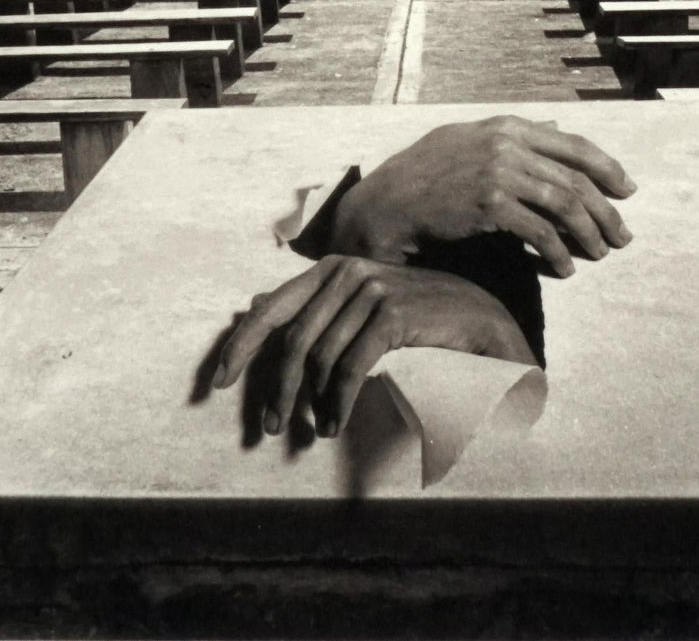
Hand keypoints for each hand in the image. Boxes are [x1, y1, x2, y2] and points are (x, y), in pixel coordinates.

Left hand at [212, 254, 535, 437]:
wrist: (480, 321)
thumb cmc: (418, 318)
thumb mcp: (362, 306)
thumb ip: (315, 306)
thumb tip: (252, 306)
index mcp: (332, 268)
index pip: (271, 307)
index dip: (241, 345)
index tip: (219, 382)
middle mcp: (347, 271)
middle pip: (291, 338)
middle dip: (275, 388)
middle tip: (270, 427)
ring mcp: (371, 289)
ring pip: (318, 358)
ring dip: (310, 404)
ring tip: (313, 431)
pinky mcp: (392, 313)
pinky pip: (349, 367)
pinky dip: (337, 403)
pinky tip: (336, 425)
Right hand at [329, 116, 634, 277]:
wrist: (389, 202)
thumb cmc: (429, 174)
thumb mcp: (471, 140)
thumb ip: (514, 136)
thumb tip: (554, 127)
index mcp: (507, 125)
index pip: (573, 143)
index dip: (607, 167)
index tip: (627, 190)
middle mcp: (506, 143)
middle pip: (575, 178)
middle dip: (605, 210)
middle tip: (623, 236)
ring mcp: (498, 171)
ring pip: (564, 205)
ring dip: (589, 234)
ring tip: (600, 255)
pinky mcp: (489, 204)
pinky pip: (539, 232)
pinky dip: (558, 254)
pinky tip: (563, 270)